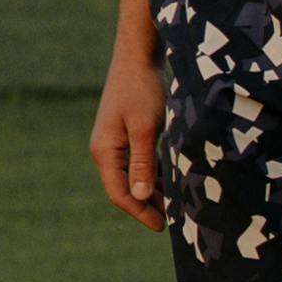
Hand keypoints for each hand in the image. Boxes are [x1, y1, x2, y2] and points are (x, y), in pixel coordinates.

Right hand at [91, 43, 166, 225]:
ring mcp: (115, 142)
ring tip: (176, 206)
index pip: (119, 194)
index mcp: (105, 151)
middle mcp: (105, 150)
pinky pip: (138, 163)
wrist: (138, 56)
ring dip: (152, 191)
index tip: (162, 226)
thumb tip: (141, 196)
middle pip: (124, 188)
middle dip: (147, 206)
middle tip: (174, 221)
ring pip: (132, 177)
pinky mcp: (126, 134)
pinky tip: (171, 182)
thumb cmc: (142, 89)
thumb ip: (143, 163)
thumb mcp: (146, 128)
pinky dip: (153, 175)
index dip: (140, 212)